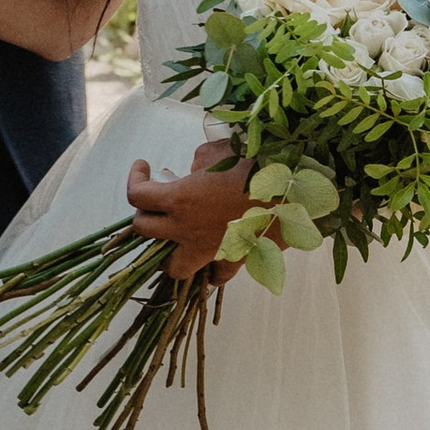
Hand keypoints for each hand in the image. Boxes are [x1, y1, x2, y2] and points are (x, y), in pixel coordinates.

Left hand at [126, 140, 251, 282]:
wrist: (295, 191)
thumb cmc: (256, 165)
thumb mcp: (220, 152)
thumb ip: (198, 162)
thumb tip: (194, 172)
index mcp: (180, 199)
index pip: (137, 195)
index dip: (135, 178)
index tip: (143, 167)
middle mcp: (187, 229)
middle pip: (144, 230)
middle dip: (145, 213)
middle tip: (157, 201)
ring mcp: (208, 250)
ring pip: (173, 267)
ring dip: (168, 254)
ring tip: (176, 239)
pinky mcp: (232, 261)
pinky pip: (215, 276)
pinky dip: (211, 269)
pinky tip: (214, 254)